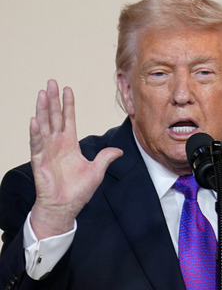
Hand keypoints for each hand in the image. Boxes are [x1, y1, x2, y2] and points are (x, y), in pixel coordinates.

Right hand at [28, 80, 122, 238]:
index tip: (67, 89)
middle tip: (50, 82)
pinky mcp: (39, 161)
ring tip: (42, 94)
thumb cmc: (78, 190)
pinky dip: (35, 132)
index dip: (68, 104)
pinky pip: (36, 144)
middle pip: (54, 117)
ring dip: (43, 110)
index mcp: (70, 144)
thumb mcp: (97, 171)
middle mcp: (57, 144)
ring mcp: (46, 151)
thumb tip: (119, 150)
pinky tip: (35, 120)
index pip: (68, 119)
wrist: (65, 207)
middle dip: (53, 100)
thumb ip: (106, 157)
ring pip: (44, 126)